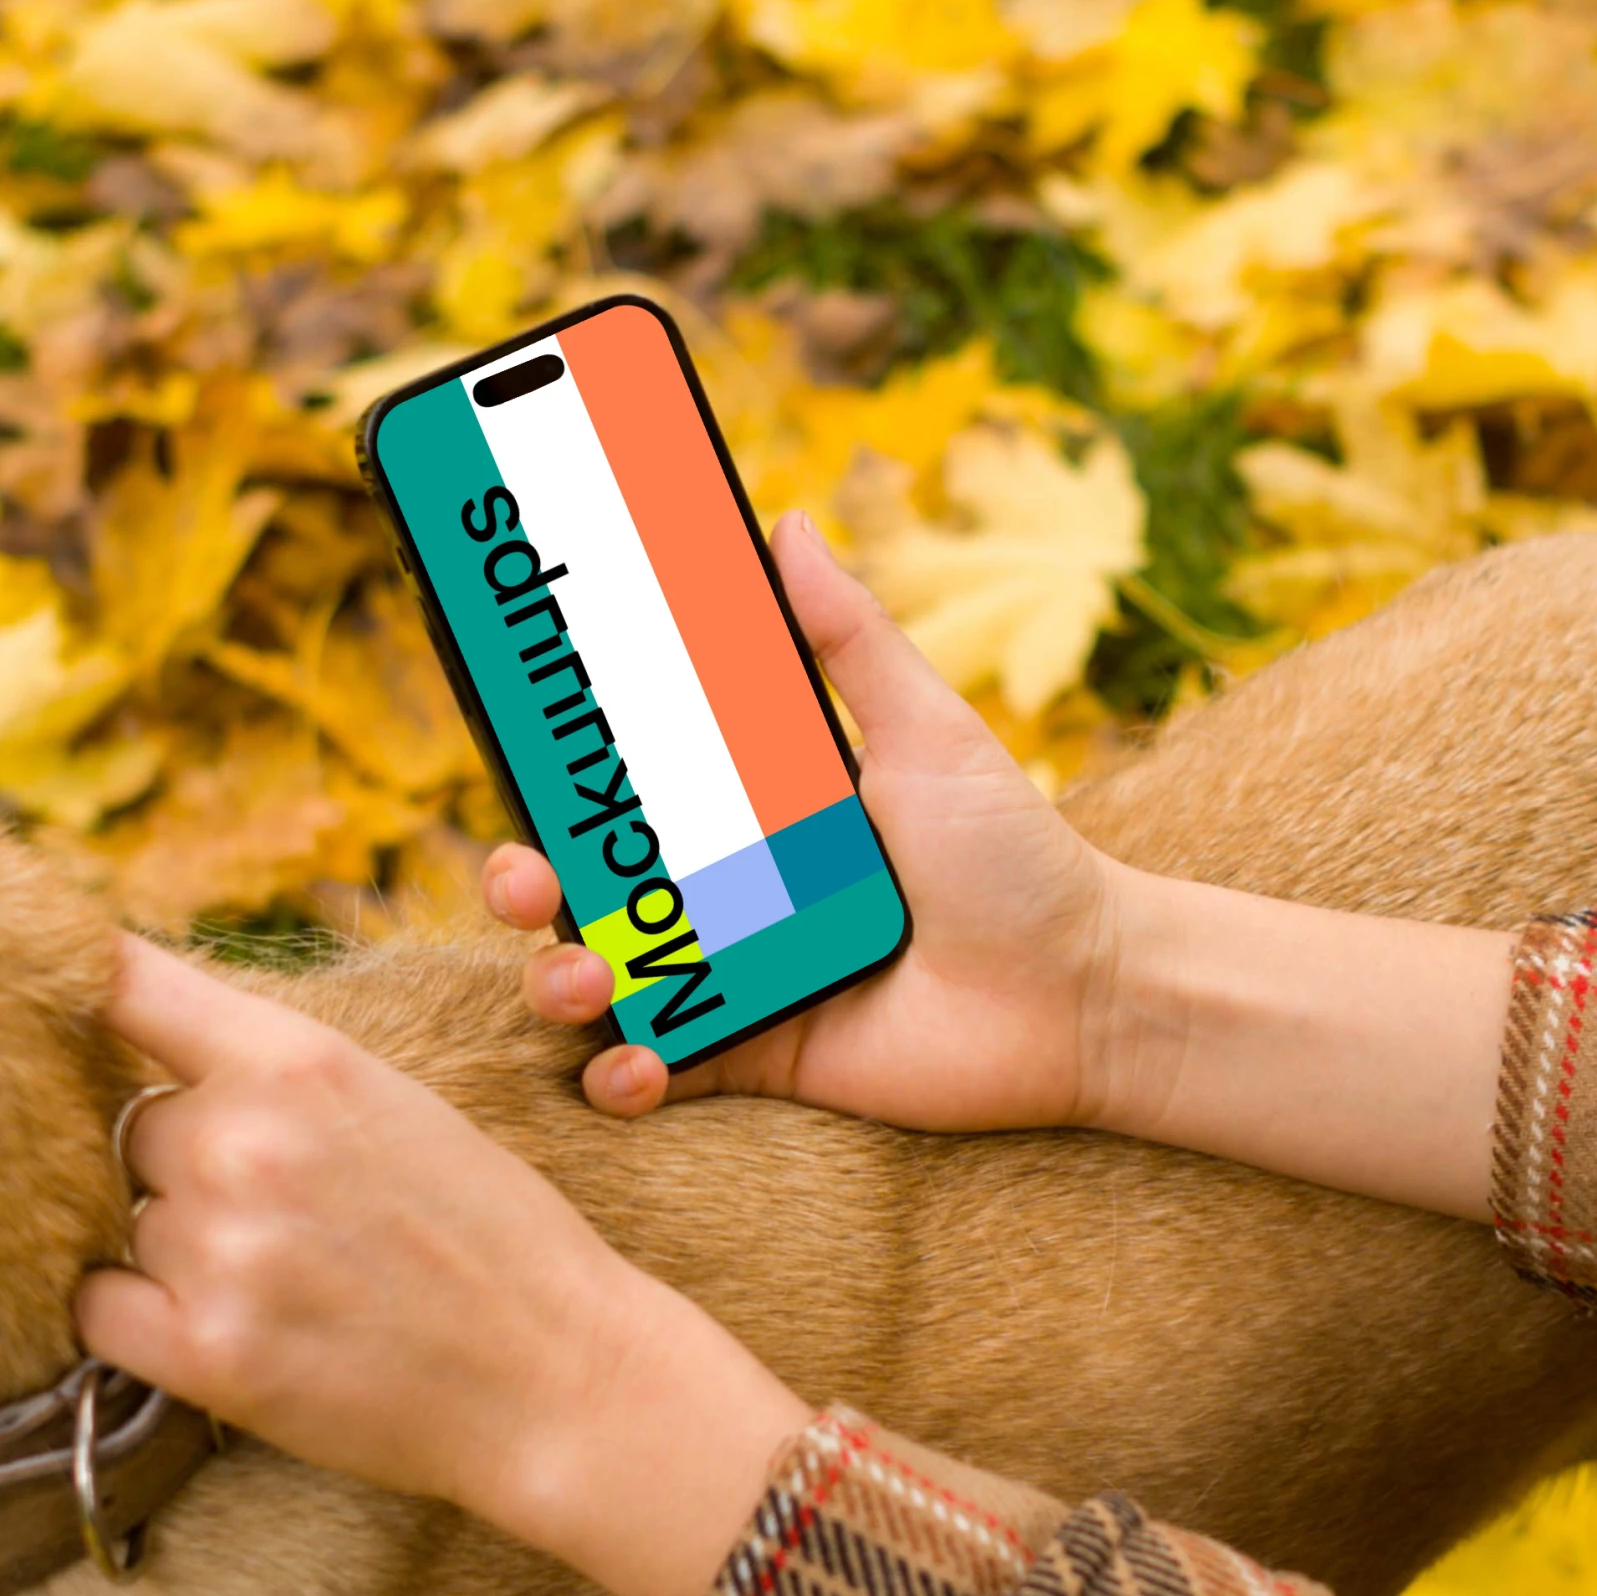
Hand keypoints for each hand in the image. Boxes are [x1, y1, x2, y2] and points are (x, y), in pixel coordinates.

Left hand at [71, 937, 809, 1595]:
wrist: (559, 1374)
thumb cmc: (489, 1236)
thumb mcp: (395, 1102)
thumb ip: (273, 1070)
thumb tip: (146, 1048)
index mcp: (297, 1057)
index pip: (120, 981)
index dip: (70, 982)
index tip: (42, 988)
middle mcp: (243, 1140)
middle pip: (126, 1126)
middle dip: (179, 1165)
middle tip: (277, 1214)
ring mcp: (221, 1248)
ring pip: (124, 1222)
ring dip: (174, 1248)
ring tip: (285, 1280)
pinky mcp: (208, 1352)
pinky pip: (95, 1310)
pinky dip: (132, 1317)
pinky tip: (210, 1322)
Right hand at [490, 513, 1126, 1125]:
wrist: (1087, 995)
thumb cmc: (1018, 857)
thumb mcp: (929, 732)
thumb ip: (851, 638)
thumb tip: (785, 519)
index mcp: (752, 808)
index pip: (627, 783)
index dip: (558, 769)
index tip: (509, 735)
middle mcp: (727, 891)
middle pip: (588, 882)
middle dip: (528, 880)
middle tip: (530, 876)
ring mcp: (736, 977)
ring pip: (603, 981)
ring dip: (562, 982)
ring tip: (586, 979)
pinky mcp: (758, 1059)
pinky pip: (661, 1072)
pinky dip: (624, 1076)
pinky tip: (632, 1065)